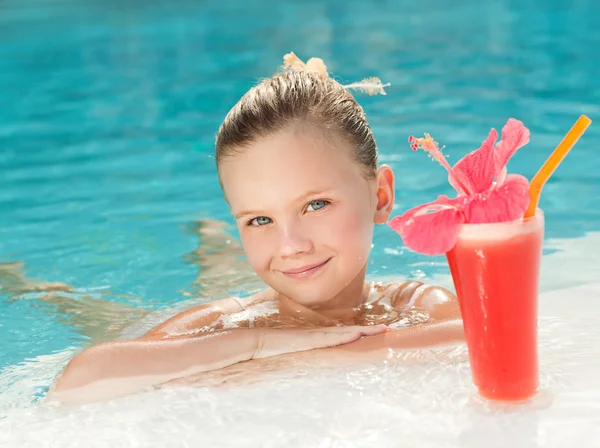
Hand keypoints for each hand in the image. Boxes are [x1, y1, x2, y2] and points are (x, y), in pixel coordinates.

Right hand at [253, 324, 388, 358]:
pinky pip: (330, 337)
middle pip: (349, 331)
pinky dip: (345, 336)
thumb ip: (305, 352)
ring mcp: (314, 336)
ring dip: (364, 331)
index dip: (360, 332)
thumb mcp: (295, 352)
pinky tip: (357, 335)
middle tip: (388, 329)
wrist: (258, 342)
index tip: (376, 332)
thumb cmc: (274, 348)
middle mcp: (319, 334)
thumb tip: (314, 358)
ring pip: (344, 332)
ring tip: (381, 331)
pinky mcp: (309, 340)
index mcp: (317, 337)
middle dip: (369, 330)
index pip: (343, 334)